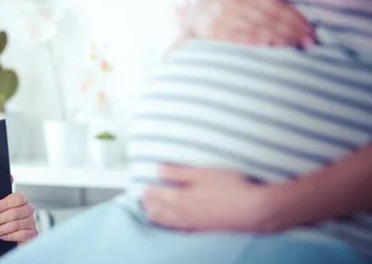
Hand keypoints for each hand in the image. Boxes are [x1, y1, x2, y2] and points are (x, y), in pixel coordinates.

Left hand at [0, 192, 37, 243]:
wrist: (12, 235)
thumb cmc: (5, 217)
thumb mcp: (2, 204)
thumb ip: (5, 192)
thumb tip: (10, 176)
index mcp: (22, 199)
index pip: (17, 198)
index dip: (5, 203)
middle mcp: (29, 209)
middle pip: (15, 213)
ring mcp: (32, 221)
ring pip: (17, 225)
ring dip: (1, 229)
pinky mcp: (33, 233)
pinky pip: (23, 235)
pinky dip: (11, 236)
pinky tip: (2, 237)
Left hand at [142, 164, 268, 231]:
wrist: (254, 209)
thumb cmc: (231, 187)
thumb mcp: (203, 173)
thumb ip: (179, 172)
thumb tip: (159, 169)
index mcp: (182, 198)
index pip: (159, 195)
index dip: (150, 191)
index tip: (144, 187)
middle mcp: (185, 213)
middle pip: (161, 210)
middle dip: (150, 204)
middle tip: (143, 199)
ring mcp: (195, 223)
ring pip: (170, 222)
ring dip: (158, 217)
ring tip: (150, 214)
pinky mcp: (205, 229)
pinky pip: (182, 230)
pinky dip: (172, 227)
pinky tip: (173, 226)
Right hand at [183, 0, 315, 46]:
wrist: (195, 16)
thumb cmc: (227, 11)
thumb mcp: (246, 0)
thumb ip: (267, 5)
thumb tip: (298, 17)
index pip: (278, 5)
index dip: (297, 18)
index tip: (311, 31)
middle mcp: (237, 2)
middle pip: (272, 16)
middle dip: (293, 30)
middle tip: (310, 42)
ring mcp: (226, 16)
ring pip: (259, 27)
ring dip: (279, 37)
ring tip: (296, 47)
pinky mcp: (216, 31)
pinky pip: (240, 37)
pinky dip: (256, 42)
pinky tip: (270, 47)